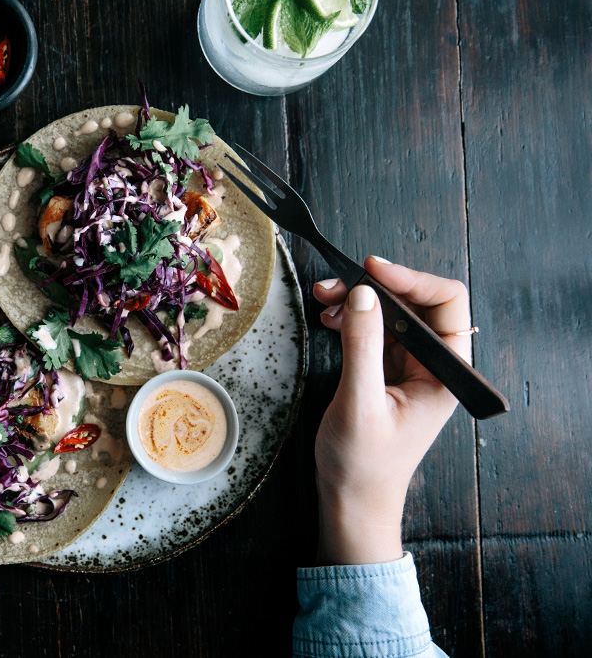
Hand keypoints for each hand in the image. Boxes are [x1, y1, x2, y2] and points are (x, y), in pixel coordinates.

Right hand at [311, 257, 470, 565]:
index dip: (411, 279)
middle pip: (417, 303)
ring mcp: (412, 369)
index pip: (446, 304)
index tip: (371, 269)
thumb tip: (361, 294)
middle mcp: (435, 366)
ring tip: (325, 298)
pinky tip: (331, 318)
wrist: (351, 501)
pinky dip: (354, 318)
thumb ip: (363, 345)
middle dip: (377, 287)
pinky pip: (377, 331)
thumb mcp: (359, 402)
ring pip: (393, 314)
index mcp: (445, 375)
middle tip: (336, 283)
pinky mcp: (389, 373)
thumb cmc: (362, 465)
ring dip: (361, 300)